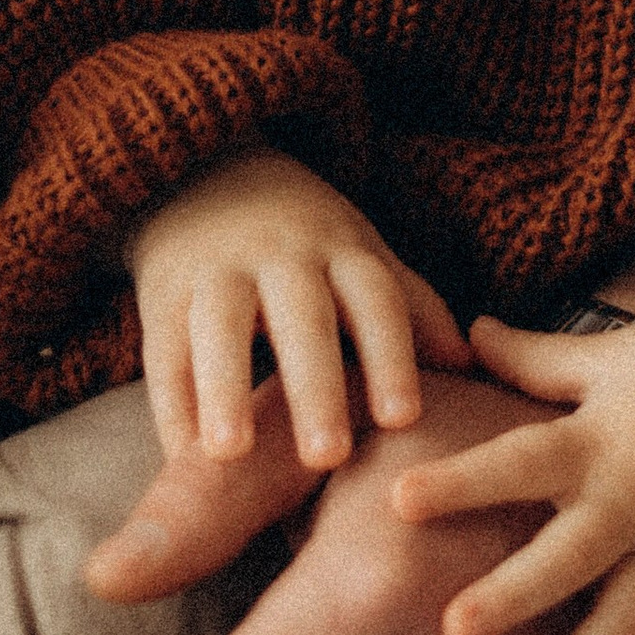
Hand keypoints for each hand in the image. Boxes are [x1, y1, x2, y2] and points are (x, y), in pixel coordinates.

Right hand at [129, 149, 467, 470]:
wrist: (204, 173)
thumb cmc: (306, 244)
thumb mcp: (362, 259)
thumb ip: (413, 311)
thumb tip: (474, 368)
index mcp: (341, 251)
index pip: (375, 298)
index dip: (391, 354)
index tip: (404, 419)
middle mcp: (280, 256)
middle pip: (300, 316)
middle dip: (314, 383)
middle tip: (328, 457)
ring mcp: (215, 271)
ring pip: (217, 327)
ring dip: (224, 389)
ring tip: (229, 454)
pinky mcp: (160, 295)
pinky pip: (164, 352)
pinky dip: (170, 407)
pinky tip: (181, 460)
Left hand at [391, 309, 634, 634]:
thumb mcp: (607, 357)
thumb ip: (531, 358)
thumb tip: (459, 334)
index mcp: (595, 441)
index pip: (518, 460)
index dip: (462, 480)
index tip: (399, 499)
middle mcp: (633, 501)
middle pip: (569, 554)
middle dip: (515, 594)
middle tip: (455, 633)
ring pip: (628, 615)